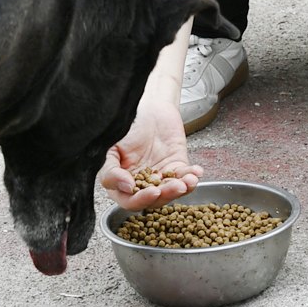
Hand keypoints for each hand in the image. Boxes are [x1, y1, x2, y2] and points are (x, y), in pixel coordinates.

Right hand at [98, 79, 202, 210]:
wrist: (149, 105)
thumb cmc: (128, 124)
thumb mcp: (112, 147)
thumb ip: (111, 170)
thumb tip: (126, 187)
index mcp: (121, 181)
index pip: (129, 200)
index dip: (139, 200)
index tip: (151, 192)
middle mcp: (141, 183)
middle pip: (153, 200)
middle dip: (166, 196)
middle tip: (175, 187)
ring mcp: (160, 176)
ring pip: (171, 192)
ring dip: (182, 188)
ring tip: (188, 180)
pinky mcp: (177, 167)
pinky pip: (185, 177)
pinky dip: (192, 177)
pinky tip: (196, 172)